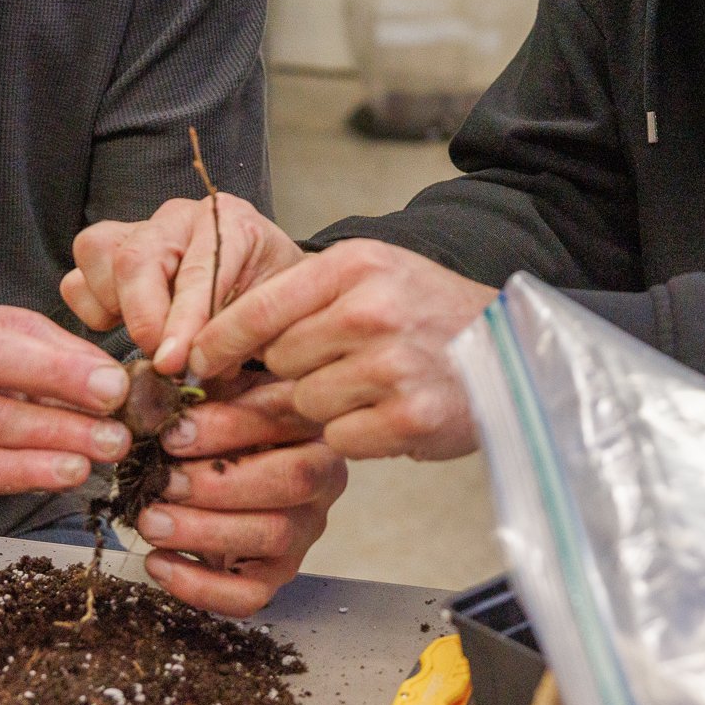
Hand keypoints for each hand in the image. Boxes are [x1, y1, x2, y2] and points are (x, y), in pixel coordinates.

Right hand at [0, 305, 130, 562]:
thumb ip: (49, 369)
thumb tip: (114, 376)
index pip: (11, 328)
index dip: (68, 351)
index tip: (119, 375)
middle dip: (61, 376)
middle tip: (116, 396)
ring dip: (60, 431)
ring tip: (109, 443)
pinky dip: (33, 470)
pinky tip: (72, 472)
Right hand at [63, 192, 301, 374]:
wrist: (263, 284)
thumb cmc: (270, 298)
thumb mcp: (271, 316)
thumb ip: (236, 336)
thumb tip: (191, 366)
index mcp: (229, 221)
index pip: (198, 271)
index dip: (184, 322)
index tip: (175, 363)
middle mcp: (178, 217)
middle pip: (135, 257)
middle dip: (143, 318)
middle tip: (161, 362)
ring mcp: (139, 230)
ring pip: (97, 254)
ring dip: (116, 308)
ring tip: (151, 336)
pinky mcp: (108, 253)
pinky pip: (77, 278)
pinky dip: (94, 310)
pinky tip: (128, 325)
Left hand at [137, 372, 346, 616]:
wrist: (230, 470)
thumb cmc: (219, 421)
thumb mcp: (216, 385)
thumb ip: (200, 374)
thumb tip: (167, 366)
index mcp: (307, 421)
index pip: (282, 420)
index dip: (227, 426)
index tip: (172, 431)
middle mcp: (320, 475)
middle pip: (290, 481)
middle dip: (218, 483)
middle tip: (162, 481)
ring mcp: (304, 529)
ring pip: (272, 536)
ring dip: (203, 531)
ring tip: (150, 520)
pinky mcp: (279, 573)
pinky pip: (250, 596)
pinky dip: (199, 587)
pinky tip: (158, 562)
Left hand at [187, 240, 498, 462]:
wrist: (514, 351)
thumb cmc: (431, 314)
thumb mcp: (371, 278)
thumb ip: (302, 300)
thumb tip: (213, 345)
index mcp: (355, 266)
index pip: (260, 307)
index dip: (218, 341)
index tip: (190, 362)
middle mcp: (372, 311)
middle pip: (278, 361)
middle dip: (289, 373)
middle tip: (329, 369)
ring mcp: (392, 366)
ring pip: (304, 403)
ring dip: (323, 405)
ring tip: (367, 387)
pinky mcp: (408, 418)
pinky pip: (339, 438)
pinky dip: (354, 433)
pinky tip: (385, 413)